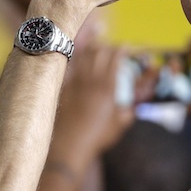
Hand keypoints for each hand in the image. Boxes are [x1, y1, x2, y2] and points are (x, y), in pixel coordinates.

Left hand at [55, 36, 133, 157]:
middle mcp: (90, 81)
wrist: (71, 145)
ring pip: (81, 55)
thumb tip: (129, 107)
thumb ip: (127, 112)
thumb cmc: (97, 137)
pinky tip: (76, 59)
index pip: (115, 58)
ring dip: (90, 49)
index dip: (122, 49)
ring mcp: (73, 83)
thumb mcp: (119, 125)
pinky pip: (67, 66)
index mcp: (107, 88)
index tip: (126, 47)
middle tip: (110, 49)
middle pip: (98, 52)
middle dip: (106, 46)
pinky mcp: (61, 87)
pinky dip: (74, 59)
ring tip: (95, 49)